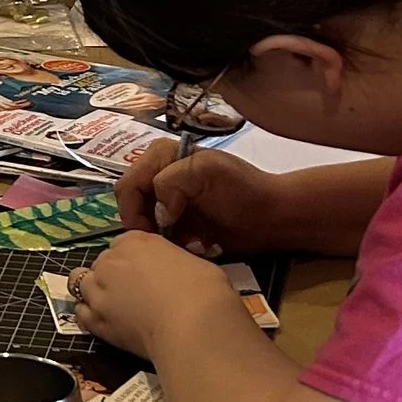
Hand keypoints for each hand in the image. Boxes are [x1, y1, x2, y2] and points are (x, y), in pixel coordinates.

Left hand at [63, 227, 225, 355]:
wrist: (193, 325)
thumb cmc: (204, 291)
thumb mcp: (194, 263)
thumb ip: (173, 263)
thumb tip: (176, 273)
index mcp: (136, 241)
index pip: (123, 243)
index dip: (132, 259)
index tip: (144, 273)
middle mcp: (111, 260)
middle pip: (102, 263)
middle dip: (113, 275)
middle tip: (133, 294)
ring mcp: (98, 290)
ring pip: (80, 283)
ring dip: (93, 290)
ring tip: (112, 305)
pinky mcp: (94, 319)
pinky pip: (80, 312)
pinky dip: (89, 315)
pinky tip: (103, 321)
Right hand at [114, 140, 286, 256]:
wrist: (272, 218)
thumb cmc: (244, 191)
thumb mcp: (209, 171)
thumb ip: (173, 181)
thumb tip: (161, 212)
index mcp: (162, 154)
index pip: (128, 184)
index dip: (136, 210)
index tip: (157, 231)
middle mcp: (159, 173)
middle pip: (130, 204)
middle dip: (145, 226)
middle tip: (166, 243)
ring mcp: (167, 198)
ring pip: (142, 223)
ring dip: (160, 237)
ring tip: (184, 244)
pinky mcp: (177, 220)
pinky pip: (158, 235)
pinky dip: (171, 244)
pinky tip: (192, 246)